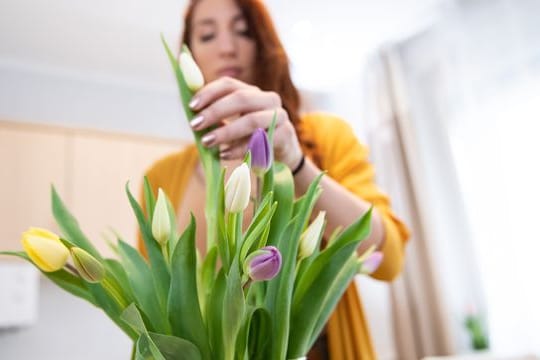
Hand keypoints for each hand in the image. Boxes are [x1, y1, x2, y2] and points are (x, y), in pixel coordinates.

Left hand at [188, 77, 302, 169]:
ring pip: (250, 120)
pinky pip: (259, 142)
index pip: (229, 84)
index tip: (192, 106)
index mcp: (252, 92)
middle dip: (215, 112)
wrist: (283, 153)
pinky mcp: (285, 135)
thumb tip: (192, 113)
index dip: (209, 92)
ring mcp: (279, 116)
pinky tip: (223, 154)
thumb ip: (216, 117)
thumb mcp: (234, 124)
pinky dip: (238, 149)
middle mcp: (268, 99)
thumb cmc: (251, 137)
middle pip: (240, 98)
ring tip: (207, 142)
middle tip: (195, 125)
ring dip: (225, 132)